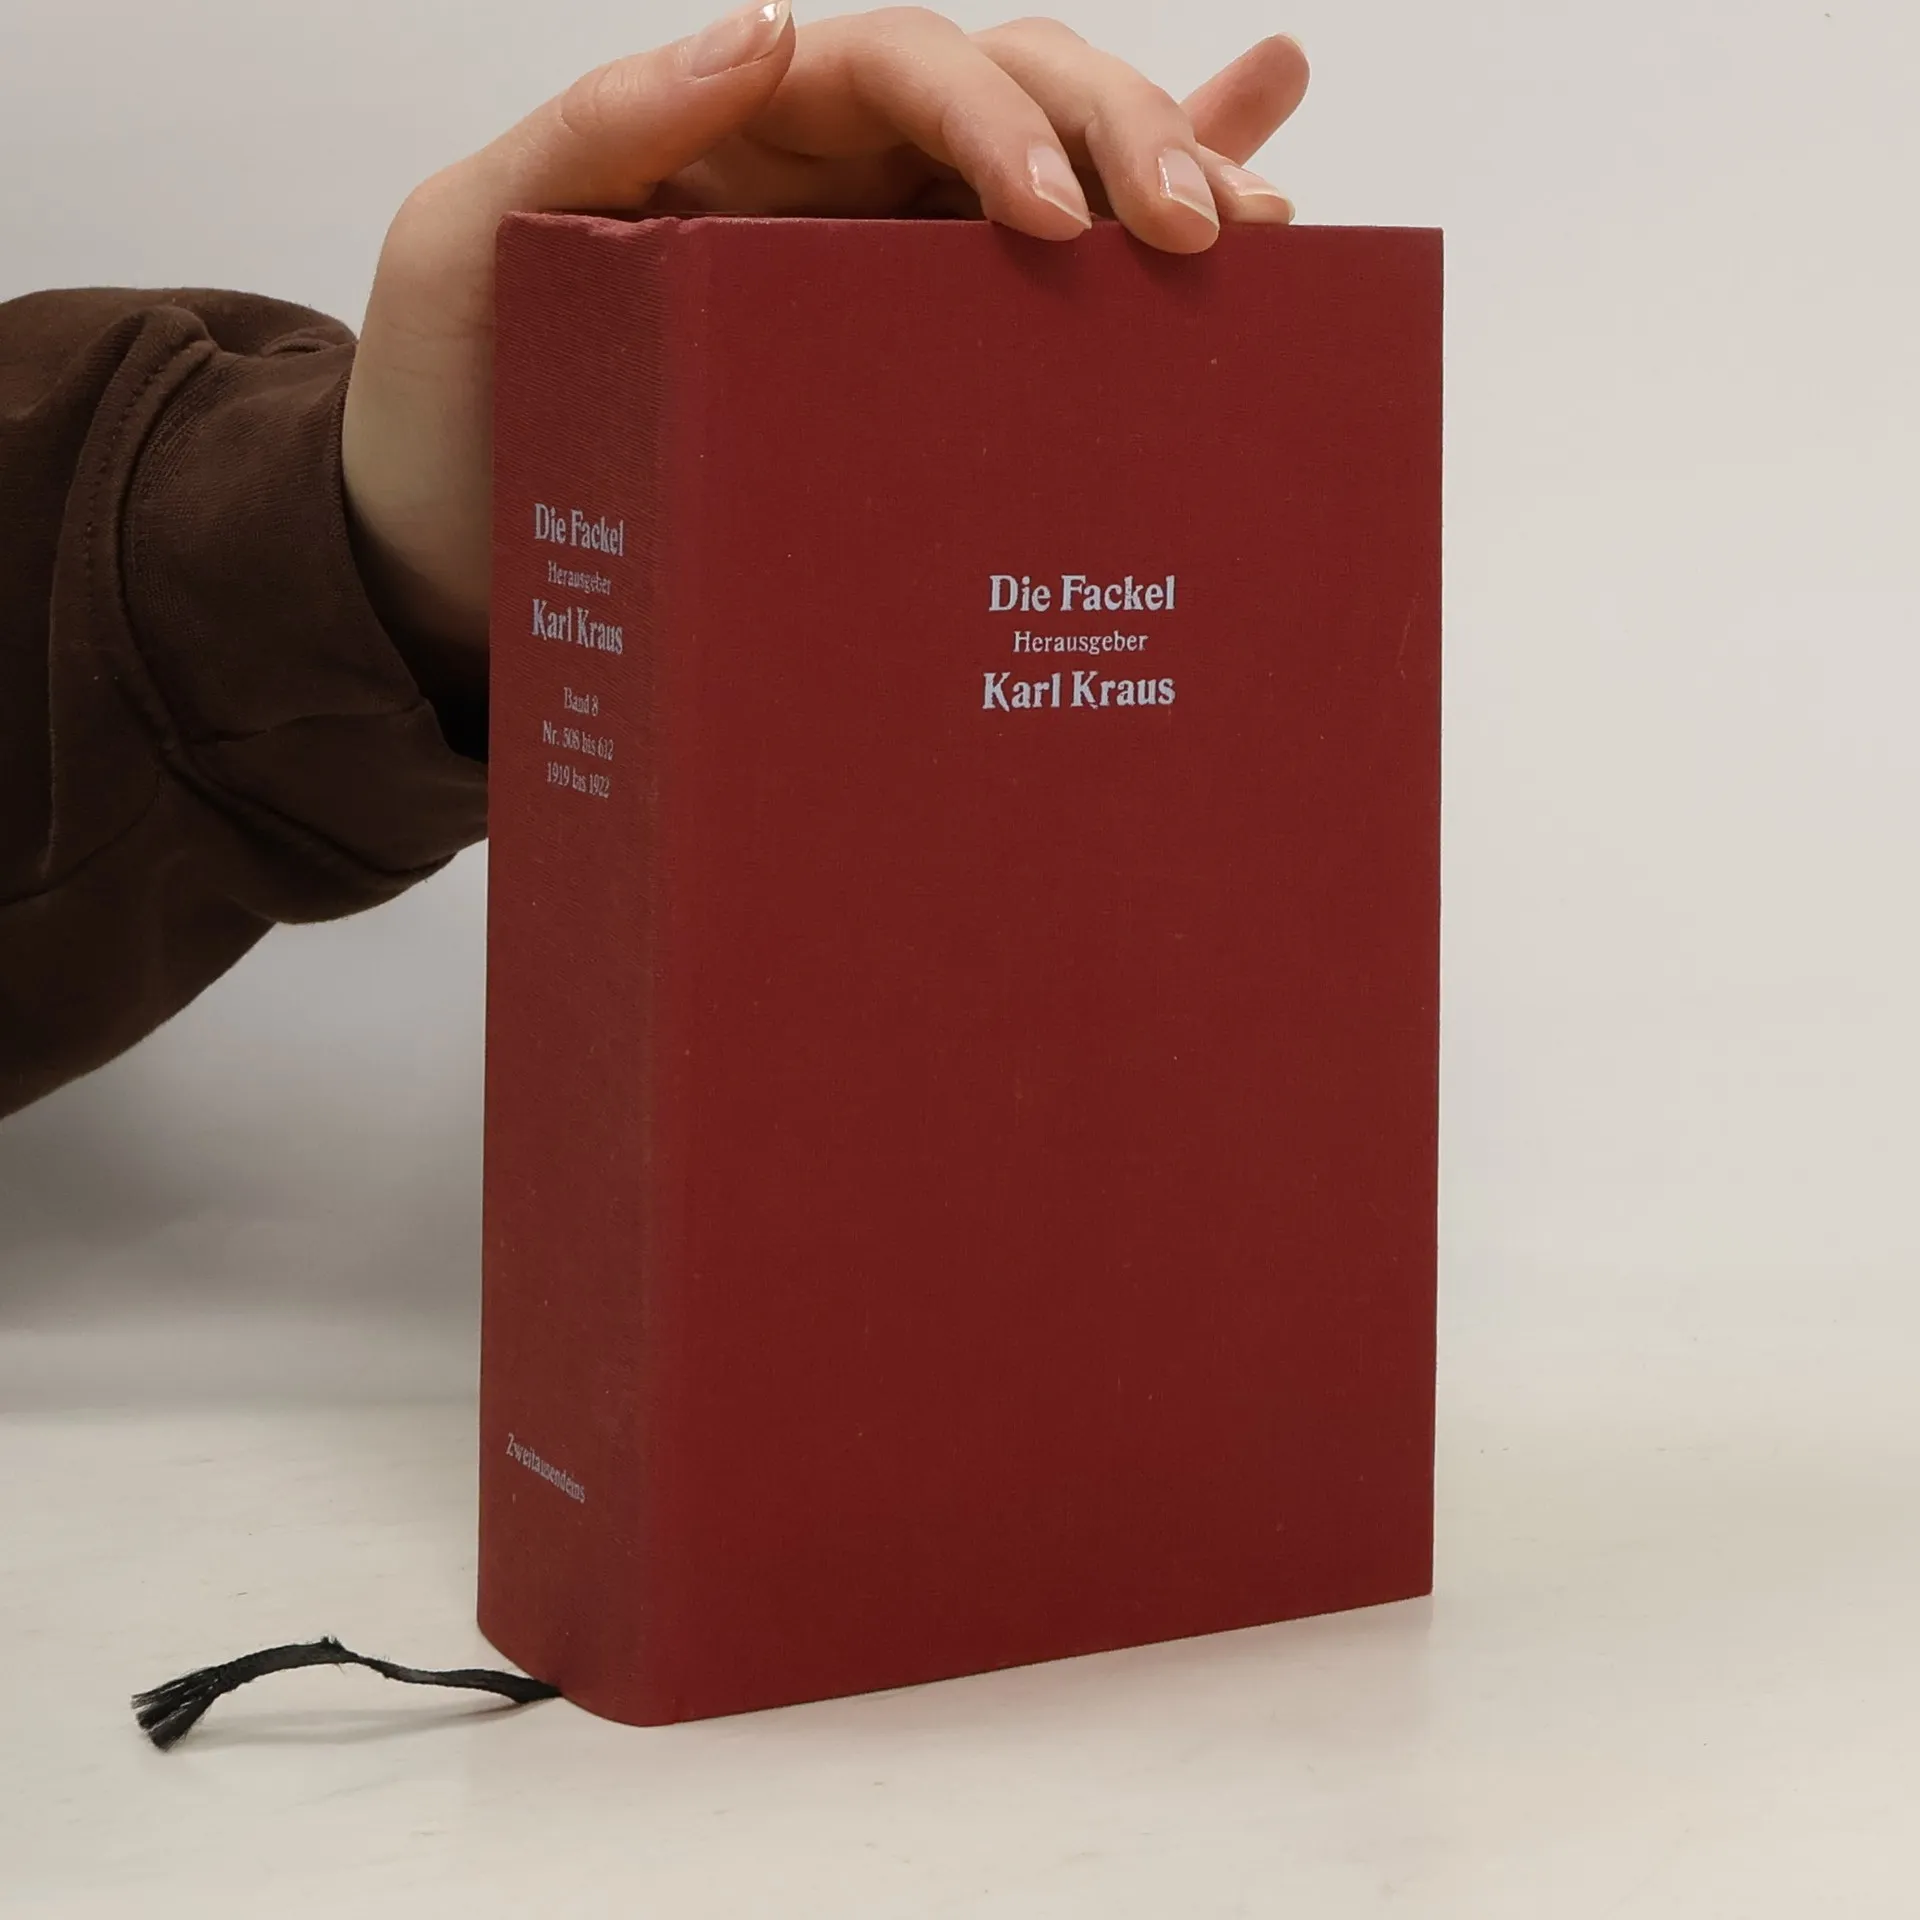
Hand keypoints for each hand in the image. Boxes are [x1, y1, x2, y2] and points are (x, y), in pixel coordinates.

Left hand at [341, 4, 1309, 650]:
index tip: (1061, 224)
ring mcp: (878, 264)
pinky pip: (1040, 270)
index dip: (997, 121)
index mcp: (741, 136)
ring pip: (1054, 169)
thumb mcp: (471, 238)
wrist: (447, 551)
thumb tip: (765, 28)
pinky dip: (1147, 197)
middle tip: (1199, 234)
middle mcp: (832, 184)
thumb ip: (598, 130)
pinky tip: (1261, 157)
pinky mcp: (901, 356)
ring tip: (1264, 206)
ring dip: (1170, 162)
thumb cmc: (452, 398)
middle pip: (1012, 98)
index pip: (901, 72)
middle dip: (1121, 143)